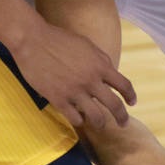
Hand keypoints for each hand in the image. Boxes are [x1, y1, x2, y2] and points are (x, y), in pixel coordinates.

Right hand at [9, 19, 135, 127]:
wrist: (33, 40)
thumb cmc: (59, 39)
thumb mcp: (87, 45)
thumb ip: (101, 60)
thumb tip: (110, 74)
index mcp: (101, 65)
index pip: (124, 85)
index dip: (131, 96)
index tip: (131, 103)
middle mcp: (91, 80)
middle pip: (115, 106)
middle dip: (122, 117)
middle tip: (123, 123)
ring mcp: (75, 91)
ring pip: (96, 117)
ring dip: (101, 124)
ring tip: (100, 125)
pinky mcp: (58, 99)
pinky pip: (75, 118)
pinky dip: (79, 120)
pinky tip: (79, 118)